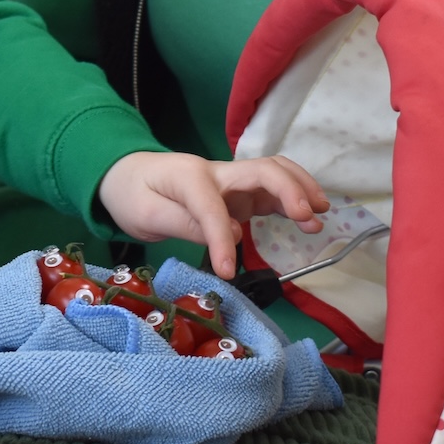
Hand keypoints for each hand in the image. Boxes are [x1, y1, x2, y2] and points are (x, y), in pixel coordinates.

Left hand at [97, 152, 327, 278]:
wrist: (124, 175)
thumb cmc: (133, 194)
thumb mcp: (146, 214)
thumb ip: (186, 224)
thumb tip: (231, 235)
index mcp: (189, 178)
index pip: (213, 208)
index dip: (222, 241)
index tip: (226, 272)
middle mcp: (216, 173)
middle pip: (261, 171)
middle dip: (289, 190)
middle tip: (309, 218)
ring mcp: (229, 180)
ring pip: (273, 174)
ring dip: (299, 189)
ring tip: (319, 215)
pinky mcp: (236, 192)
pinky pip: (269, 189)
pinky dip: (292, 198)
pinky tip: (308, 215)